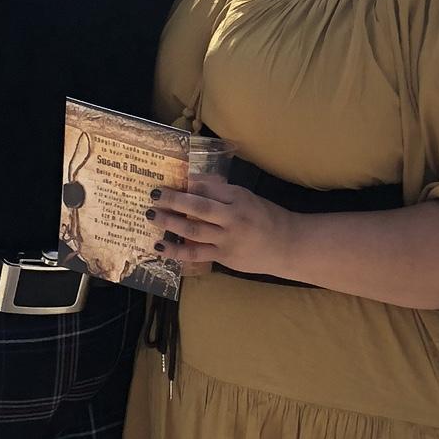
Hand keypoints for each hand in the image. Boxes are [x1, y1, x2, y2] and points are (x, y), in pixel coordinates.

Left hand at [148, 173, 297, 277]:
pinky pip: (196, 254)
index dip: (186, 185)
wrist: (287, 245)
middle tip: (153, 196)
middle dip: (173, 201)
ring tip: (151, 217)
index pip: (208, 188)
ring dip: (169, 224)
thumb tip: (191, 180)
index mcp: (238, 198)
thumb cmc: (263, 216)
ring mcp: (228, 240)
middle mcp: (233, 218)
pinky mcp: (224, 258)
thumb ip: (219, 189)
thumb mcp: (245, 196)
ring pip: (193, 231)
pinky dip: (177, 251)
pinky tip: (160, 247)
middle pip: (198, 208)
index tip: (167, 181)